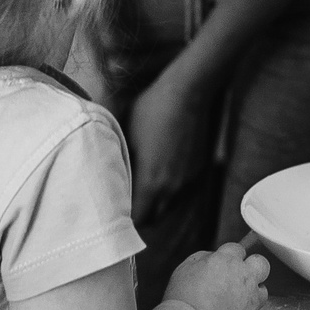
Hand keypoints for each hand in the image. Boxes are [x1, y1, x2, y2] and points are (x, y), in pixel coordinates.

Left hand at [126, 59, 220, 224]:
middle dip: (141, 214)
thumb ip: (121, 164)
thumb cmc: (150, 110)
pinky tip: (162, 173)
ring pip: (169, 205)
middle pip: (155, 217)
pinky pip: (182, 190)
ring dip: (157, 203)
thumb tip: (111, 180)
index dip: (126, 218)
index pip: (138, 218)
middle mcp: (172, 187)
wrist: (187, 91)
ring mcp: (188, 179)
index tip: (115, 211)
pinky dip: (171, 190)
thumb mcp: (126, 135)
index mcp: (151, 182)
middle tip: (127, 202)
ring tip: (143, 189)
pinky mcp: (198, 169)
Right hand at [163, 242, 270, 309]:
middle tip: (241, 276)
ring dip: (253, 292)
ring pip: (263, 290)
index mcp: (227, 260)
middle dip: (254, 267)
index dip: (232, 256)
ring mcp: (251, 299)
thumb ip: (202, 258)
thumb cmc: (185, 298)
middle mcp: (244, 277)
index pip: (238, 248)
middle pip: (261, 263)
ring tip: (237, 300)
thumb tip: (211, 257)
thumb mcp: (185, 267)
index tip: (226, 263)